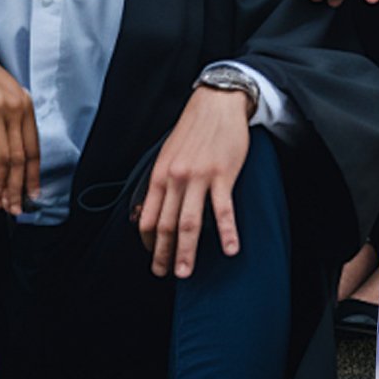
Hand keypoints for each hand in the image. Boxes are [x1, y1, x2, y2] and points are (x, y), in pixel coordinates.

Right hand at [0, 9, 39, 213]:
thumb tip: (14, 154)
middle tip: (13, 211)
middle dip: (17, 189)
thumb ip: (11, 116)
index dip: (32, 178)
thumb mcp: (1, 89)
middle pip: (18, 158)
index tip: (31, 199)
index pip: (33, 149)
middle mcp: (11, 104)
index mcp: (23, 103)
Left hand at [138, 87, 252, 278]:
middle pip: (166, 225)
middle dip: (163, 253)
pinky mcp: (222, 176)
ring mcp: (198, 178)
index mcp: (160, 175)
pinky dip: (227, 232)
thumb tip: (155, 207)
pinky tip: (231, 250)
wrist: (216, 104)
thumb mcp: (168, 155)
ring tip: (185, 273)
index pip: (147, 217)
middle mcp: (175, 179)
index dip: (148, 241)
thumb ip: (163, 182)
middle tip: (163, 274)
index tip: (152, 256)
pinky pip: (223, 210)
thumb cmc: (193, 131)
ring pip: (189, 223)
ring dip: (186, 251)